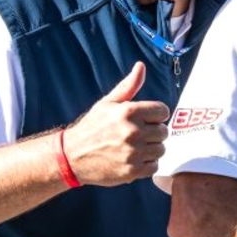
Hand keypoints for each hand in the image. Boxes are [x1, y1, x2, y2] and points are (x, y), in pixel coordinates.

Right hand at [60, 62, 169, 185]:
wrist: (72, 156)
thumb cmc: (92, 127)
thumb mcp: (108, 103)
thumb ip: (128, 86)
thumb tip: (141, 66)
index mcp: (129, 112)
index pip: (163, 111)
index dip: (156, 115)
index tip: (145, 120)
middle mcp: (133, 131)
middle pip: (164, 132)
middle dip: (153, 133)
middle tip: (137, 135)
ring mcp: (133, 152)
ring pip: (161, 149)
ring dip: (151, 149)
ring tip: (135, 147)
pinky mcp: (132, 171)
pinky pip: (154, 166)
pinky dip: (146, 164)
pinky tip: (133, 159)